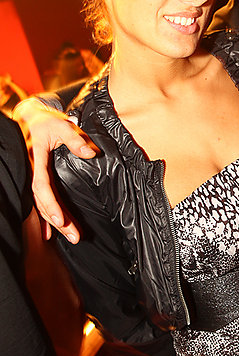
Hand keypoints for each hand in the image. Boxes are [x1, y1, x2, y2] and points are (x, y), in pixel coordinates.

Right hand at [13, 98, 97, 242]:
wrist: (28, 118)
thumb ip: (76, 139)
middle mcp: (33, 173)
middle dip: (58, 221)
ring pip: (42, 205)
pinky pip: (40, 202)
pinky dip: (44, 219)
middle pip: (43, 202)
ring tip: (72, 237)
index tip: (61, 220)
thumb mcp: (61, 125)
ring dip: (56, 223)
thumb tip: (91, 153)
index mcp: (36, 161)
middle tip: (74, 236)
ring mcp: (33, 178)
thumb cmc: (45, 122)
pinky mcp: (38, 180)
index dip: (51, 204)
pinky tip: (50, 234)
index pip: (42, 187)